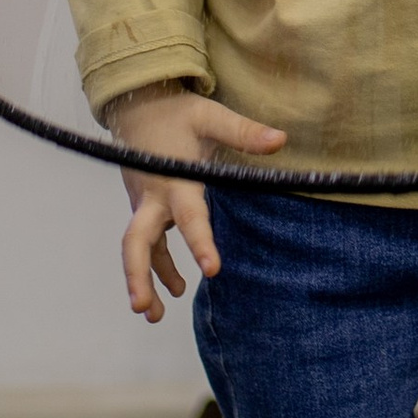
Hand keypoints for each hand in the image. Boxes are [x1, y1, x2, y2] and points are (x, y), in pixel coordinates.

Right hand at [100, 86, 285, 321]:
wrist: (138, 103)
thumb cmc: (179, 112)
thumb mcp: (212, 116)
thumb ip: (244, 132)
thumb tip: (281, 140)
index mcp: (174, 179)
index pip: (188, 216)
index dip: (199, 242)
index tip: (212, 269)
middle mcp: (154, 197)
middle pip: (136, 242)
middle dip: (139, 275)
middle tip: (144, 307)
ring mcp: (145, 204)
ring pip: (137, 248)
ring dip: (145, 280)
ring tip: (155, 314)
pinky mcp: (145, 207)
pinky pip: (146, 242)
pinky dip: (157, 265)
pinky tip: (174, 288)